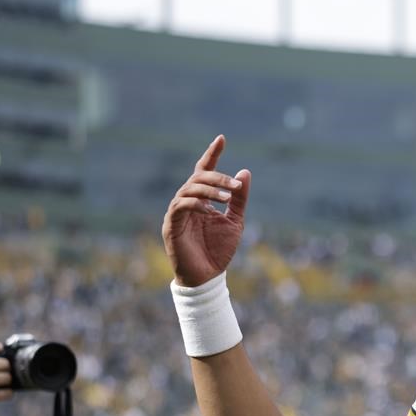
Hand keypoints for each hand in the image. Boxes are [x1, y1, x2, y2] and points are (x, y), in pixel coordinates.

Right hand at [161, 135, 250, 287]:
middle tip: (235, 186)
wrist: (207, 277)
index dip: (212, 154)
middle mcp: (187, 202)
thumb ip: (239, 199)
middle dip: (217, 178)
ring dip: (209, 190)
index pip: (203, 171)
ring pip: (189, 189)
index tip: (222, 138)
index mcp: (201, 199)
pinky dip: (195, 204)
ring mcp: (177, 213)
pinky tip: (210, 209)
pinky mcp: (171, 225)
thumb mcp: (235, 222)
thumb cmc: (218, 250)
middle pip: (198, 177)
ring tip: (227, 197)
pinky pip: (180, 206)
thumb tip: (244, 172)